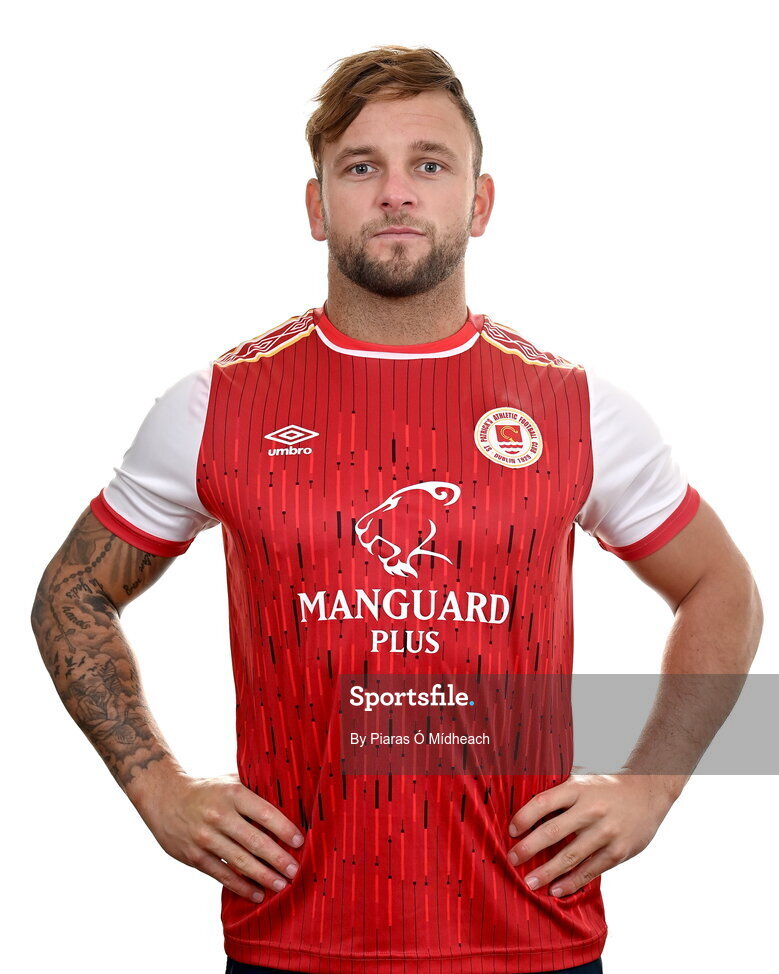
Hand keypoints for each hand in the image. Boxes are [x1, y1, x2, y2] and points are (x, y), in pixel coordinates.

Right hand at [141, 771, 304, 902]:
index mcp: (232, 794)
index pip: (264, 813)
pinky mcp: (195, 856)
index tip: (299, 841)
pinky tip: (257, 894)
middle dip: (278, 858)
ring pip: (240, 861)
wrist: (165, 797)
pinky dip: (241, 886)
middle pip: (254, 841)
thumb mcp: (230, 782)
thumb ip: (254, 792)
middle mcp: (219, 815)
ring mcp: (205, 838)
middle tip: (295, 870)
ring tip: (282, 885)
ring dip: (263, 876)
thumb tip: (290, 802)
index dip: (284, 828)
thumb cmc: (207, 790)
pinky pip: (223, 875)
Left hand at [507, 772, 676, 896]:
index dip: (524, 817)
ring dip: (547, 872)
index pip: (543, 802)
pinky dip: (571, 882)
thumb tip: (526, 805)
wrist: (648, 791)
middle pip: (552, 831)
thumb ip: (560, 792)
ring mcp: (606, 832)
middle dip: (529, 848)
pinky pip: (590, 870)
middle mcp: (591, 809)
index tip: (511, 831)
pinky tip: (556, 890)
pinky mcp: (618, 851)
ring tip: (530, 883)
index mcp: (578, 788)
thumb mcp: (583, 779)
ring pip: (570, 856)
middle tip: (512, 860)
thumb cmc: (607, 787)